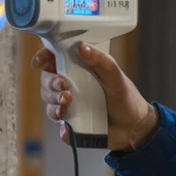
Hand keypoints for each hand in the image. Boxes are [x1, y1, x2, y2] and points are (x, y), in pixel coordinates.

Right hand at [31, 43, 158, 150]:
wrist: (134, 127)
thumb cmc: (125, 97)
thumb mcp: (115, 76)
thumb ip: (100, 60)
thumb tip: (82, 46)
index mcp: (77, 70)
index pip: (53, 60)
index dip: (43, 58)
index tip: (40, 62)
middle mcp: (69, 87)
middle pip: (46, 82)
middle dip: (50, 84)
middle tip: (63, 86)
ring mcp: (69, 107)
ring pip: (49, 104)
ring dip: (54, 104)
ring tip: (67, 104)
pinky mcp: (72, 126)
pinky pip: (60, 128)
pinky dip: (63, 129)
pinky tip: (69, 127)